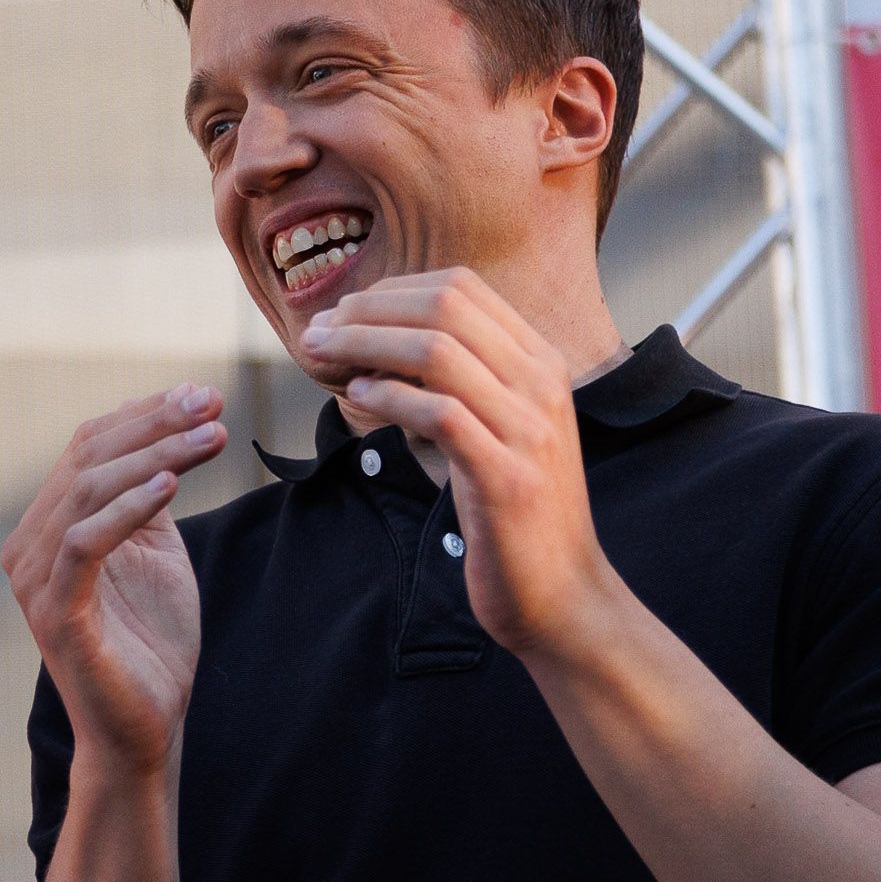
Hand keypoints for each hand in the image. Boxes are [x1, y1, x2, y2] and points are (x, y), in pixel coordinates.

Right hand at [1, 385, 226, 774]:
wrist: (142, 728)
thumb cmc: (149, 643)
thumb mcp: (155, 550)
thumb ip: (148, 493)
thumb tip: (161, 422)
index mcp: (47, 527)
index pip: (88, 447)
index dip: (144, 414)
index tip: (204, 394)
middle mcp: (28, 547)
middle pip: (88, 460)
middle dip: (155, 424)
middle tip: (212, 402)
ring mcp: (36, 582)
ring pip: (88, 492)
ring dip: (155, 456)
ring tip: (209, 437)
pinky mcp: (56, 615)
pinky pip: (85, 545)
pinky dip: (127, 509)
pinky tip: (172, 486)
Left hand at [301, 269, 617, 659]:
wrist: (563, 594)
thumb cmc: (514, 512)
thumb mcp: (498, 430)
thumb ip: (461, 382)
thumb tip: (381, 344)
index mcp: (541, 362)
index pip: (461, 288)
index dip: (391, 290)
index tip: (343, 313)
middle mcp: (542, 383)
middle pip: (444, 308)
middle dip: (368, 311)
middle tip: (317, 332)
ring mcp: (529, 429)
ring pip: (437, 351)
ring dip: (364, 346)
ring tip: (321, 358)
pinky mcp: (507, 477)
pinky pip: (440, 414)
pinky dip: (389, 398)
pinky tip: (357, 399)